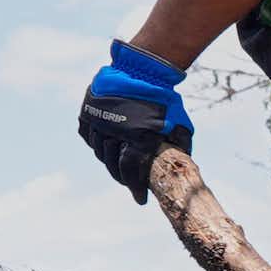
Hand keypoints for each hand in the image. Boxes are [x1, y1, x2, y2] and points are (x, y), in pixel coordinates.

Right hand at [78, 41, 192, 203]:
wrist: (142, 70)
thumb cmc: (166, 100)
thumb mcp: (181, 125)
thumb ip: (179, 146)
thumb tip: (183, 165)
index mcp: (139, 137)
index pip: (131, 171)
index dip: (135, 188)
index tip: (140, 200)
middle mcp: (115, 131)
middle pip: (112, 164)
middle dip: (122, 178)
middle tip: (130, 183)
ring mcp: (99, 120)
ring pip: (99, 150)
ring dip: (108, 161)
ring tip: (118, 166)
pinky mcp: (89, 111)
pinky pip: (87, 134)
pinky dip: (95, 143)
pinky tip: (104, 147)